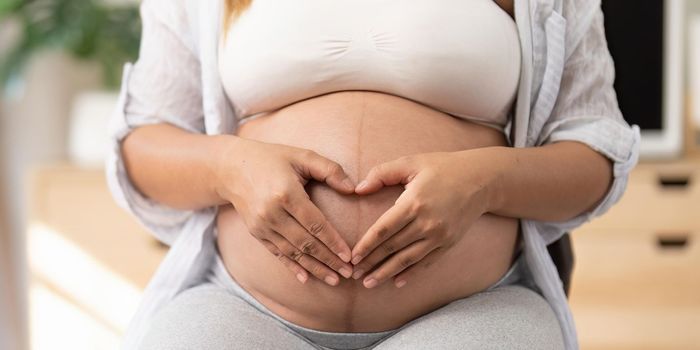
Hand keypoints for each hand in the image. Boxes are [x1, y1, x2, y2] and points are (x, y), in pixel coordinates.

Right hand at [215, 137, 354, 285]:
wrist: (232, 168)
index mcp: (286, 194)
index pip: (315, 224)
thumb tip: (354, 189)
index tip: (349, 256)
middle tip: (348, 273)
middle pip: (306, 243)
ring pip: (293, 253)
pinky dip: (292, 267)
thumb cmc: (273, 158)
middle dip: (328, 260)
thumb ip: (330, 170)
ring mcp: (262, 225)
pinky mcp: (256, 233)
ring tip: (334, 279)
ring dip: (314, 268)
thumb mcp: (302, 155)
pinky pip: (277, 254)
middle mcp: (272, 213)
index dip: (333, 242)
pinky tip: (306, 278)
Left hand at [350, 150, 496, 288]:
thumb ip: (382, 173)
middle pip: (393, 247)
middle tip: (354, 274)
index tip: (353, 256)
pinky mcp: (449, 243)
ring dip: (386, 273)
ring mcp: (439, 235)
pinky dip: (411, 274)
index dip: (367, 245)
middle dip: (371, 262)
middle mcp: (427, 223)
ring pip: (408, 260)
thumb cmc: (442, 168)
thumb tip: (357, 189)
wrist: (481, 180)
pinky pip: (426, 263)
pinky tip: (397, 282)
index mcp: (414, 202)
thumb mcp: (411, 162)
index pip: (384, 229)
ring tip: (369, 283)